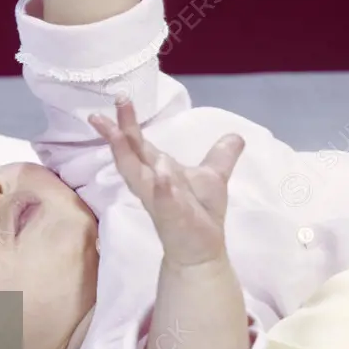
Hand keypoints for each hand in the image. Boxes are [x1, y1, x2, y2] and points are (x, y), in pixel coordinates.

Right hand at [88, 100, 244, 266]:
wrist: (202, 251)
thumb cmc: (201, 213)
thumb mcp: (213, 177)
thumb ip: (221, 155)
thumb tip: (237, 135)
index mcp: (157, 169)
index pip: (138, 143)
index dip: (128, 122)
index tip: (121, 98)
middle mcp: (151, 181)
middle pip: (130, 152)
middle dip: (120, 130)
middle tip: (112, 105)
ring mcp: (158, 199)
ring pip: (136, 174)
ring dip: (126, 153)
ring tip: (117, 133)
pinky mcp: (171, 217)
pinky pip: (163, 200)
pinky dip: (162, 187)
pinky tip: (161, 174)